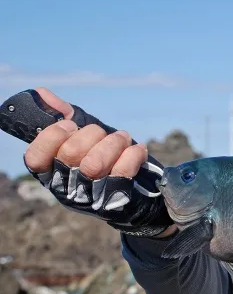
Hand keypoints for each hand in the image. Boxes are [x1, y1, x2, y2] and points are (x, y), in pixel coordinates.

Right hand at [22, 87, 174, 236]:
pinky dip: (133, 154)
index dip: (52, 136)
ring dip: (113, 142)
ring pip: (95, 164)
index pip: (35, 157)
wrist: (131, 195)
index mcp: (50, 173)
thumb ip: (62, 116)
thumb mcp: (80, 138)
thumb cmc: (99, 158)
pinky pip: (122, 172)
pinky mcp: (115, 200)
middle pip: (71, 153)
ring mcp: (90, 196)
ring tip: (122, 138)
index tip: (70, 125)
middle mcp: (66, 187)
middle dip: (91, 133)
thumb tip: (42, 93)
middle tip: (102, 132)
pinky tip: (137, 149)